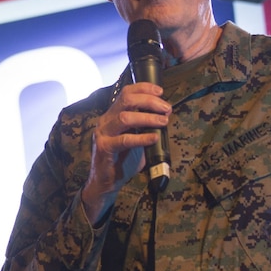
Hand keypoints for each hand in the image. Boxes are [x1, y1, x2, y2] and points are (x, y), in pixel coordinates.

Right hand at [82, 81, 169, 221]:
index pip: (126, 93)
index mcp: (112, 115)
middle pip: (126, 100)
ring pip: (125, 117)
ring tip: (163, 122)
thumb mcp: (136, 138)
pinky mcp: (104, 148)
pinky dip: (142, 137)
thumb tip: (164, 117)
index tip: (160, 91)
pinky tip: (154, 138)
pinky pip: (124, 140)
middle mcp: (106, 120)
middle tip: (166, 109)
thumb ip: (145, 127)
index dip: (143, 88)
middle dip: (149, 101)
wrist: (107, 182)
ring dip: (147, 118)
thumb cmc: (122, 159)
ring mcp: (103, 133)